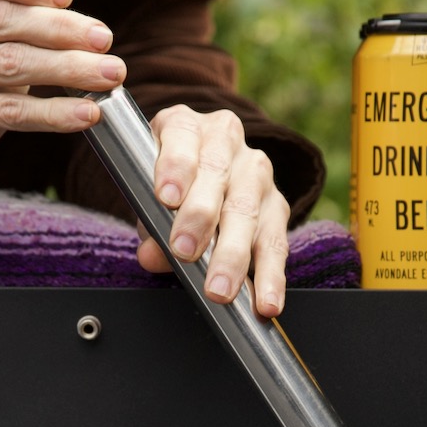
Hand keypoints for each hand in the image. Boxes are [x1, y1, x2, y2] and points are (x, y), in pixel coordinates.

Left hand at [136, 105, 290, 316]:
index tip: (166, 197)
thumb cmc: (168, 183)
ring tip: (220, 288)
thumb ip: (149, 224)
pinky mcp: (278, 205)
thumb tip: (152, 256)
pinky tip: (264, 301)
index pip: (182, 137)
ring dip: (233, 254)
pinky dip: (270, 275)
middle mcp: (226, 140)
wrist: (201, 174)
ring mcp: (256, 171)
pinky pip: (276, 241)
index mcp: (186, 125)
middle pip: (216, 175)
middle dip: (200, 217)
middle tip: (185, 251)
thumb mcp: (148, 196)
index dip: (175, 166)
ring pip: (247, 210)